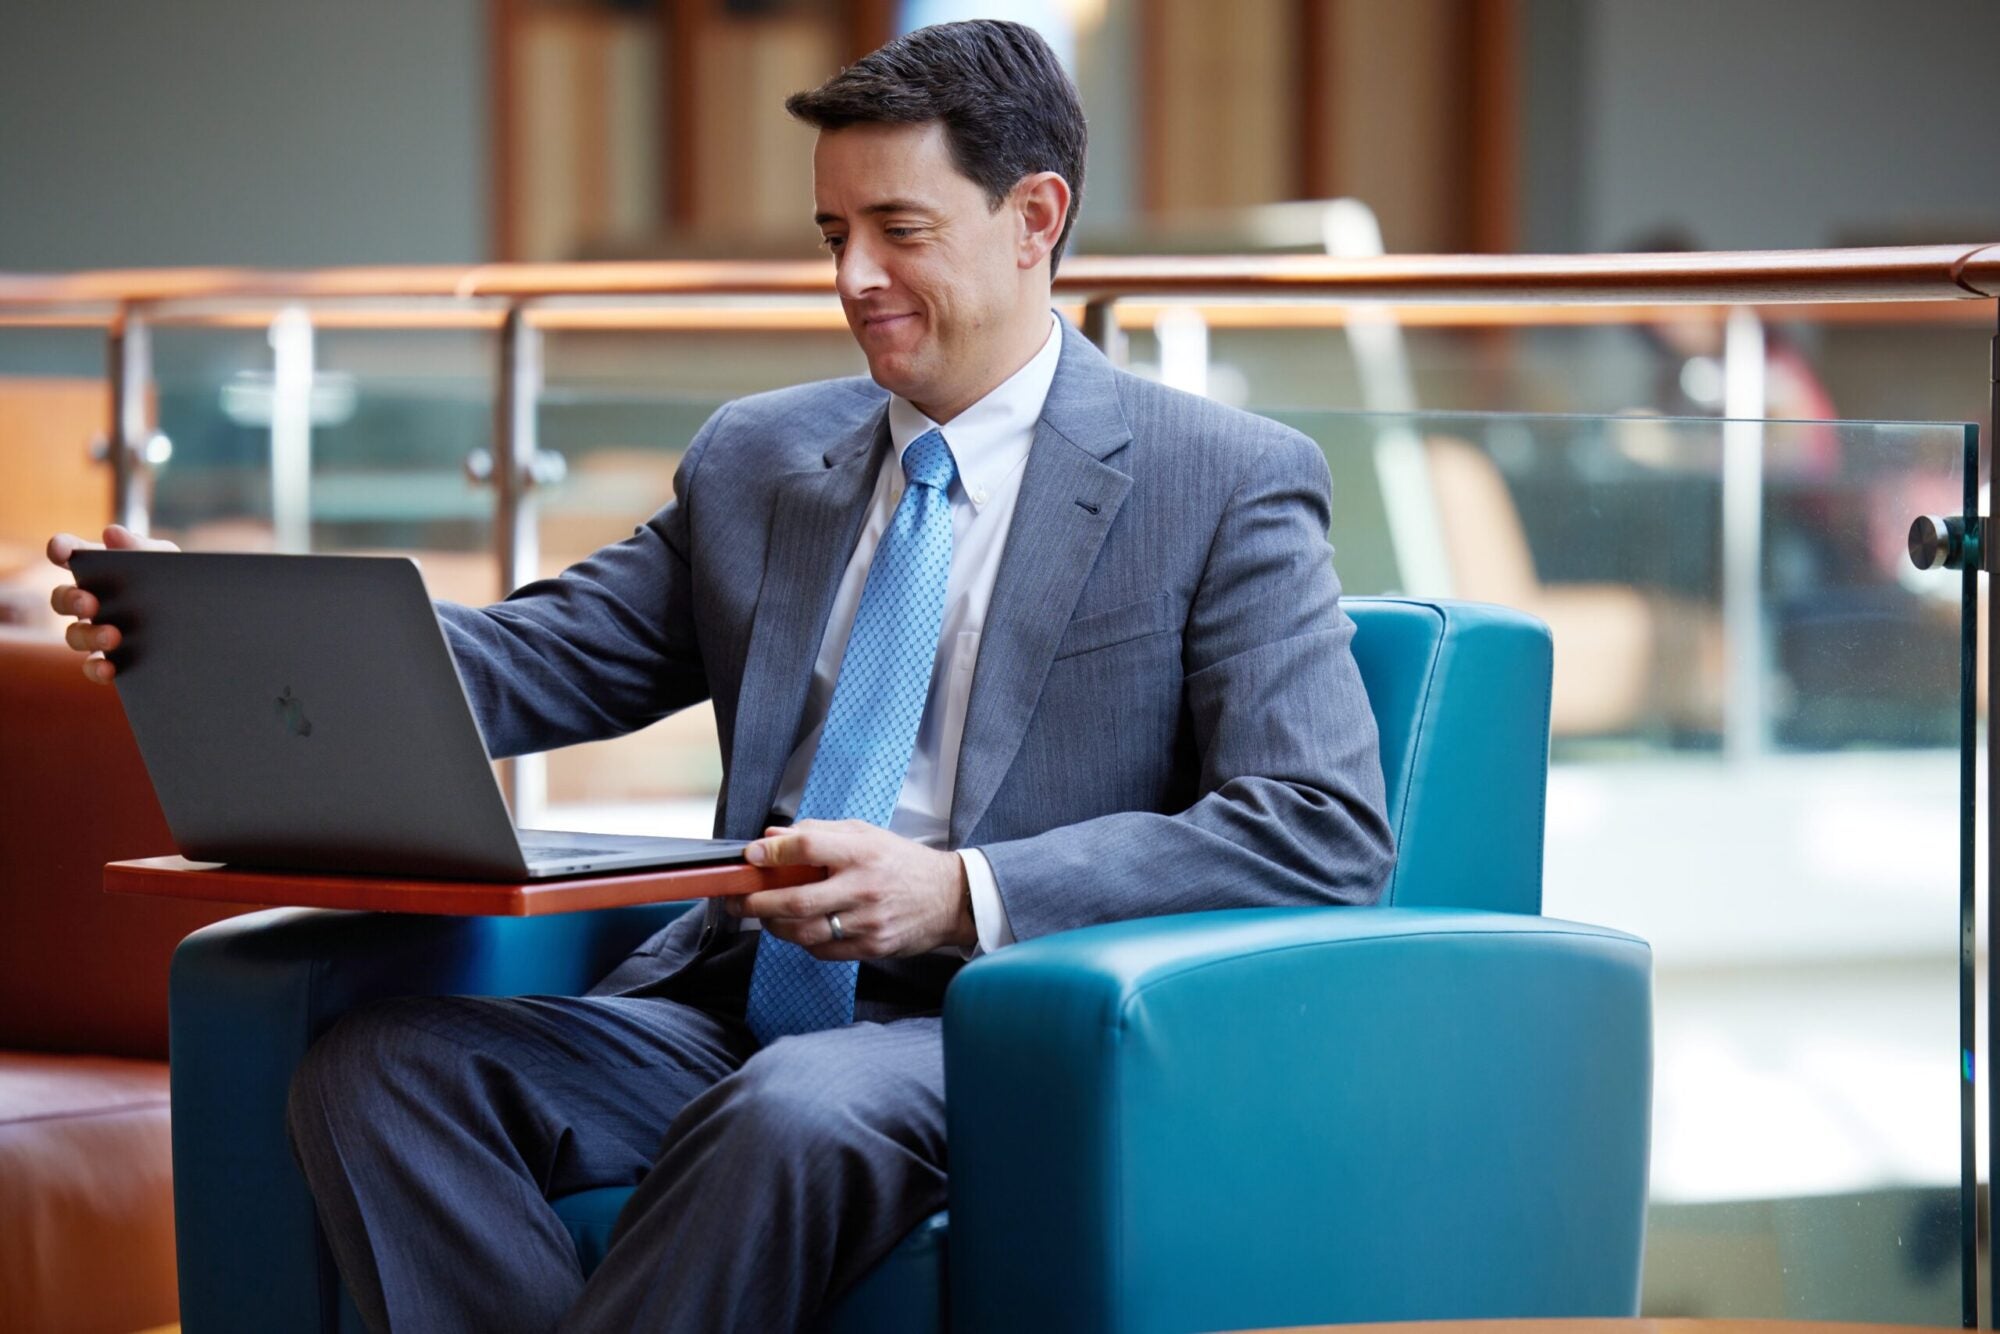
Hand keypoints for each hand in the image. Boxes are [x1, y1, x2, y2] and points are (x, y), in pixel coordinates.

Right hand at [46, 525, 180, 683]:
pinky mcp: (111, 661)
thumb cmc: (179, 582)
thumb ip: (142, 548)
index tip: (60, 550)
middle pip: (63, 599)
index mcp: (101, 569)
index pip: (70, 553)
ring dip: (88, 635)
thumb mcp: (168, 562)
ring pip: (74, 636)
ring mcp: (98, 632)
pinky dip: (96, 669)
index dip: (60, 549)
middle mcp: (92, 601)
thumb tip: (112, 534)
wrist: (206, 625)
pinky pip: (92, 668)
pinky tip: (109, 668)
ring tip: (113, 636)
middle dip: (70, 599)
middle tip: (89, 602)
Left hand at [728, 819, 974, 959]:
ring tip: (764, 916)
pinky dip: (802, 941)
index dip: (773, 852)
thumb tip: (772, 837)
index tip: (751, 855)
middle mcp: (863, 888)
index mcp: (862, 852)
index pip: (808, 847)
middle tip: (738, 899)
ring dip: (774, 926)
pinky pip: (822, 950)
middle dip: (758, 902)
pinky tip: (799, 929)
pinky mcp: (871, 947)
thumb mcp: (866, 834)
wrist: (949, 898)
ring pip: (804, 932)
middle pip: (796, 900)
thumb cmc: (902, 863)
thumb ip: (819, 833)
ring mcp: (867, 922)